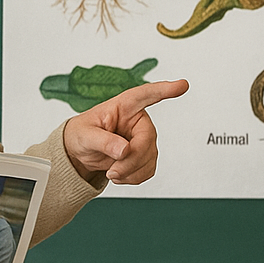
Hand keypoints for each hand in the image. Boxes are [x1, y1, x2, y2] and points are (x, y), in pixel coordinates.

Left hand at [62, 79, 188, 184]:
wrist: (80, 153)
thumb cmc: (81, 135)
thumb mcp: (85, 135)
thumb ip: (103, 141)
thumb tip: (124, 150)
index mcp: (124, 106)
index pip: (146, 95)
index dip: (165, 90)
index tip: (183, 85)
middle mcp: (138, 121)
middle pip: (148, 140)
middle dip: (132, 160)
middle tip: (113, 171)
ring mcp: (143, 139)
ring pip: (149, 159)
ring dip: (131, 171)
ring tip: (111, 172)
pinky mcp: (145, 155)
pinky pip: (148, 170)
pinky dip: (133, 177)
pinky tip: (119, 174)